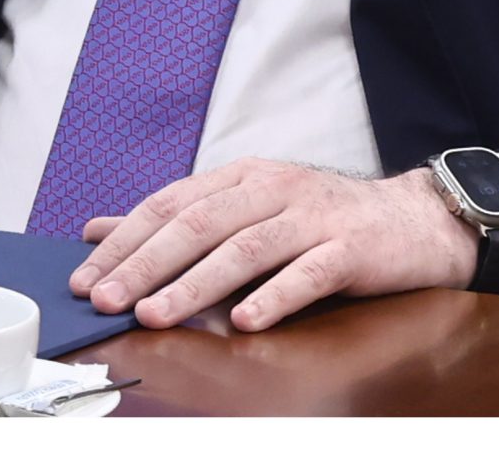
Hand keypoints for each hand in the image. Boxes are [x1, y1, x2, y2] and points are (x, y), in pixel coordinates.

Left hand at [67, 159, 479, 332]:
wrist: (412, 221)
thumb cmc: (320, 221)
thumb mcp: (246, 210)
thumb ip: (178, 221)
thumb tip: (98, 232)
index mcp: (244, 176)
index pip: (171, 204)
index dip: (126, 241)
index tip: (86, 277)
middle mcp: (274, 188)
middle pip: (200, 223)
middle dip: (147, 263)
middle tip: (108, 298)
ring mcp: (314, 217)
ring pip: (246, 248)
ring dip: (196, 284)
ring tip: (156, 315)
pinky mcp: (350, 248)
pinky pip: (308, 273)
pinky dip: (274, 296)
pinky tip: (245, 321)